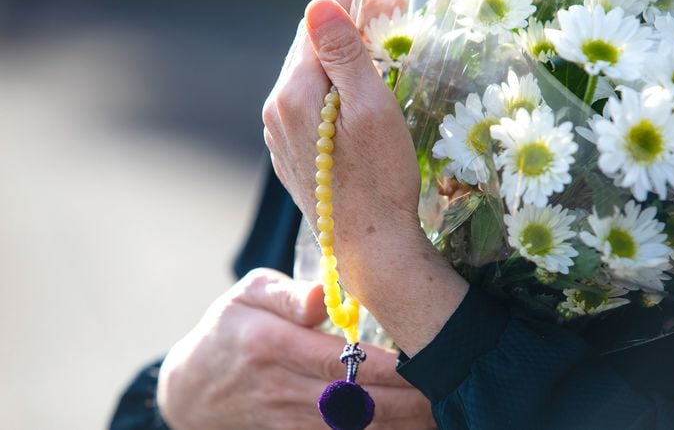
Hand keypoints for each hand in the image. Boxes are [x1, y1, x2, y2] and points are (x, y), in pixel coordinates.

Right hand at [157, 269, 434, 429]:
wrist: (190, 389)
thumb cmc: (228, 328)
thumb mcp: (248, 293)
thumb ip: (287, 293)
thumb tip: (325, 292)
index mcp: (270, 344)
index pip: (340, 361)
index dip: (387, 368)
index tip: (426, 360)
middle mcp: (279, 387)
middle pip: (354, 403)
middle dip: (407, 403)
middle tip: (449, 392)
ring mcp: (284, 419)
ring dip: (399, 427)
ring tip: (439, 415)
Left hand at [262, 0, 422, 282]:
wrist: (369, 247)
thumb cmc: (381, 179)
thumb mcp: (371, 108)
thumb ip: (343, 54)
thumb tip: (319, 4)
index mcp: (293, 95)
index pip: (316, 27)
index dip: (351, 0)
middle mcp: (276, 111)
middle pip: (308, 50)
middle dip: (347, 26)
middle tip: (392, 13)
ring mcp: (278, 136)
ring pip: (306, 78)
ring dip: (338, 58)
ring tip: (376, 50)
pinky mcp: (290, 154)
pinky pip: (305, 106)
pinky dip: (329, 89)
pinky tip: (352, 93)